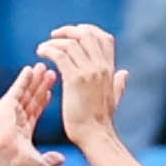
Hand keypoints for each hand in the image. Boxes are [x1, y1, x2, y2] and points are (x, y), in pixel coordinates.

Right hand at [0, 60, 64, 165]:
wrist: (1, 161)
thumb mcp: (39, 165)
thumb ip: (50, 160)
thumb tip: (61, 160)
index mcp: (22, 132)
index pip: (35, 112)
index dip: (43, 101)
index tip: (50, 91)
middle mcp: (16, 120)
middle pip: (31, 98)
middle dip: (41, 86)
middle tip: (50, 73)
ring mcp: (10, 111)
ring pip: (26, 92)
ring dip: (34, 79)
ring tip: (43, 67)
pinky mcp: (6, 105)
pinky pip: (17, 88)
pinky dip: (23, 78)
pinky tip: (30, 69)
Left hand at [44, 22, 125, 149]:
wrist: (95, 135)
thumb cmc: (101, 121)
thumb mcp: (114, 97)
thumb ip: (119, 83)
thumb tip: (124, 73)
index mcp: (110, 69)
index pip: (103, 37)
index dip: (87, 29)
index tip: (72, 33)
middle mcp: (101, 67)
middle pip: (87, 34)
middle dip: (69, 30)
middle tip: (55, 35)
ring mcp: (89, 72)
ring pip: (71, 43)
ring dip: (54, 42)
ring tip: (43, 48)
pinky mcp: (74, 79)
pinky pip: (59, 55)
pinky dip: (48, 50)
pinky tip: (41, 53)